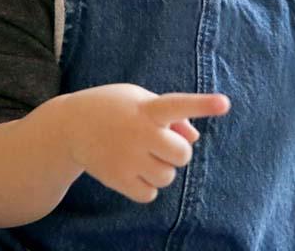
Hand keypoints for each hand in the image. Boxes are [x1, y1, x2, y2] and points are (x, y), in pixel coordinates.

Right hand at [63, 83, 230, 203]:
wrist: (69, 126)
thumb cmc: (115, 108)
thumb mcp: (140, 99)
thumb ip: (173, 115)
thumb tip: (193, 139)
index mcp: (148, 109)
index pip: (179, 105)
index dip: (203, 105)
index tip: (225, 103)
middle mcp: (139, 133)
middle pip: (182, 155)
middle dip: (177, 151)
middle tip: (159, 142)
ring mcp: (127, 158)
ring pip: (167, 177)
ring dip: (161, 169)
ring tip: (142, 155)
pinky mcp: (117, 179)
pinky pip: (150, 195)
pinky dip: (147, 187)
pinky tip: (134, 171)